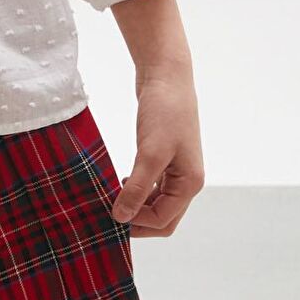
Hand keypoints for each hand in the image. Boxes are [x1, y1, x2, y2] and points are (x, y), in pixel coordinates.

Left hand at [111, 65, 204, 235]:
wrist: (166, 77)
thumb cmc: (165, 112)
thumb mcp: (150, 153)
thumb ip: (138, 188)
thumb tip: (121, 217)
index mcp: (190, 183)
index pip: (162, 221)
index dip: (136, 223)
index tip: (108, 214)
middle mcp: (187, 180)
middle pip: (162, 217)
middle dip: (137, 220)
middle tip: (108, 214)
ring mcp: (177, 169)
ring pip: (157, 203)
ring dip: (136, 206)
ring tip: (111, 198)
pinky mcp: (166, 158)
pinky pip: (153, 186)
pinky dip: (138, 190)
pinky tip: (123, 182)